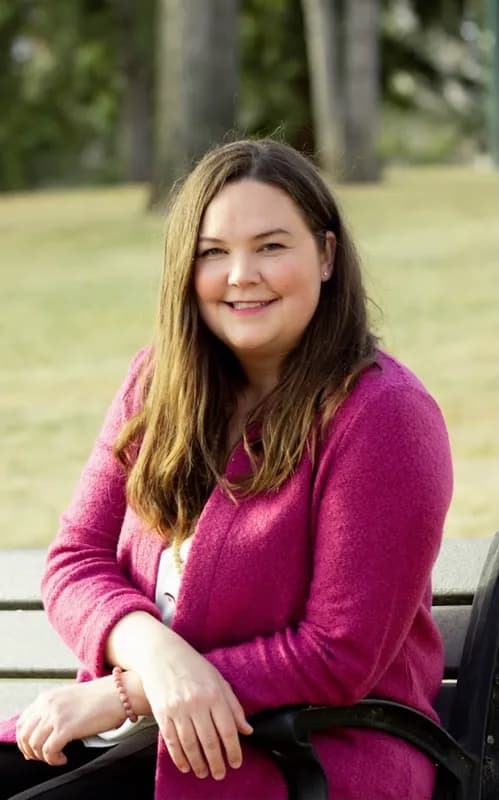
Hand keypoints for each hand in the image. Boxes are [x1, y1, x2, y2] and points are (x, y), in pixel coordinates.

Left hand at [16, 678, 124, 765]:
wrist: (119, 693)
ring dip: (43, 757)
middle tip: (44, 758)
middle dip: (31, 752)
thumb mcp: (70, 699)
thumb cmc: (100, 698)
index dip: (25, 741)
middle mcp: (47, 704)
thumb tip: (45, 732)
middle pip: (24, 736)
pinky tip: (64, 759)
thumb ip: (54, 710)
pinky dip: (53, 760)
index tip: (34, 750)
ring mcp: (55, 715)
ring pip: (34, 745)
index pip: (23, 723)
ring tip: (57, 757)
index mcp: (46, 697)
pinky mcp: (66, 727)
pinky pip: (48, 751)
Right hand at [138, 635, 252, 781]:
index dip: (233, 750)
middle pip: (209, 741)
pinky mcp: (161, 713)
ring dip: (198, 763)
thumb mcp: (218, 680)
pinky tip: (186, 766)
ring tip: (204, 773)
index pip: (228, 730)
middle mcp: (196, 703)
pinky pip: (172, 741)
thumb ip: (233, 706)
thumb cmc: (193, 665)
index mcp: (214, 694)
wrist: (161, 653)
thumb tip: (247, 730)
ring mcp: (177, 709)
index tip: (236, 763)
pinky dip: (179, 757)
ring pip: (190, 745)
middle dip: (216, 762)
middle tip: (220, 774)